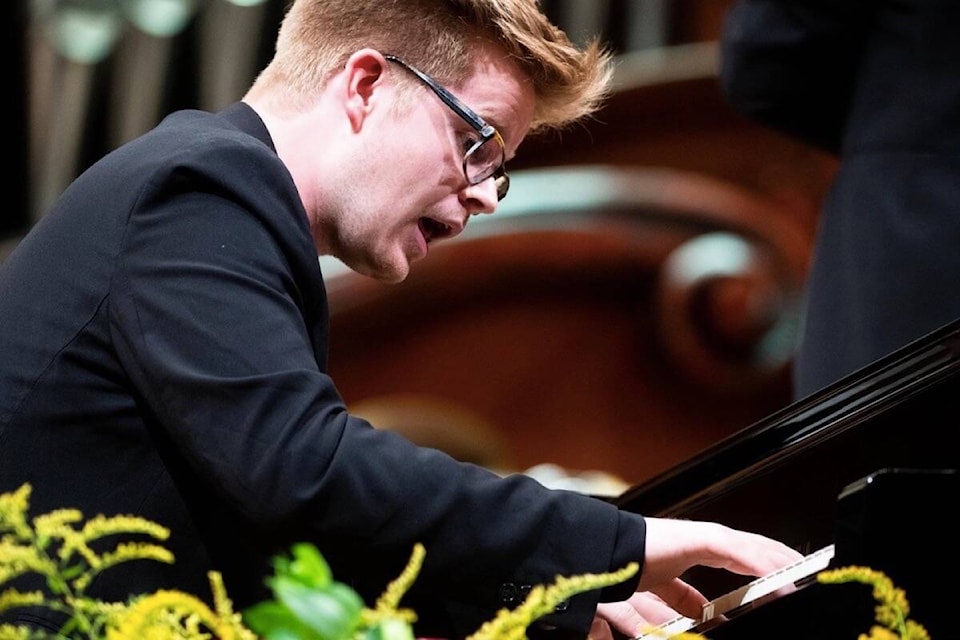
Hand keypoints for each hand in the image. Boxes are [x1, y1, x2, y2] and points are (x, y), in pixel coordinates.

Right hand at [592, 518, 802, 637]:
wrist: (604, 554)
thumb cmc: (626, 566)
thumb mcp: (662, 593)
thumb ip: (682, 601)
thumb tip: (699, 615)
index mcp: (697, 549)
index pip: (742, 556)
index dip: (765, 567)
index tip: (785, 582)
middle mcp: (705, 539)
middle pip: (755, 548)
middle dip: (782, 561)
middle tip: (807, 576)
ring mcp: (706, 535)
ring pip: (755, 546)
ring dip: (781, 561)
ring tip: (804, 575)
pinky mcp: (703, 537)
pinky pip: (742, 551)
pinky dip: (764, 563)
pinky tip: (781, 575)